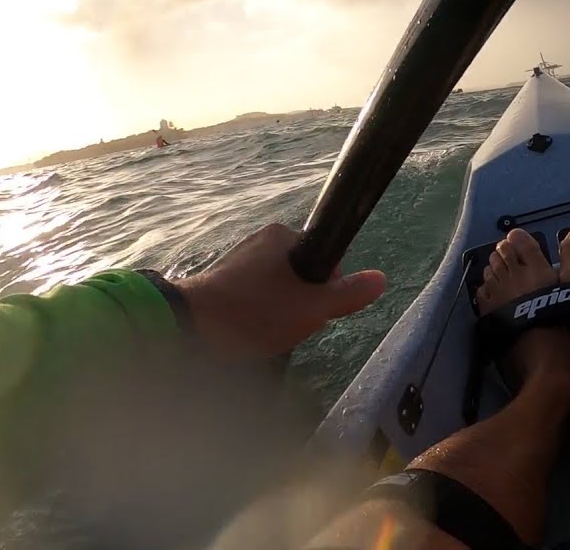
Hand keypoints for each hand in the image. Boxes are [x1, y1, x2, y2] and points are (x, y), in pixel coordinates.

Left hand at [175, 224, 385, 359]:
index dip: (329, 287)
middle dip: (302, 303)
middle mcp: (259, 241)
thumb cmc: (255, 312)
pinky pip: (254, 299)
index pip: (326, 258)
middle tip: (291, 325)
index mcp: (282, 236)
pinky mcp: (219, 285)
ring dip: (280, 313)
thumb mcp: (311, 307)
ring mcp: (236, 262)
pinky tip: (250, 334)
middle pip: (301, 276)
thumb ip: (348, 294)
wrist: (189, 329)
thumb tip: (380, 279)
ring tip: (268, 333)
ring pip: (278, 290)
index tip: (316, 309)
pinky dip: (257, 317)